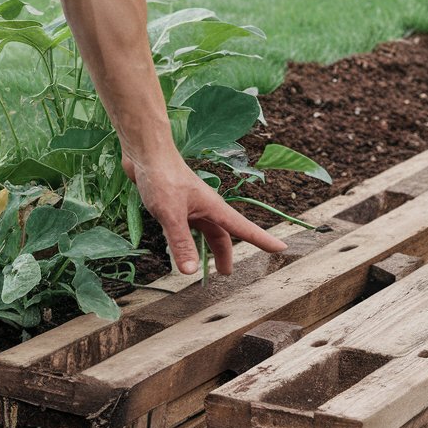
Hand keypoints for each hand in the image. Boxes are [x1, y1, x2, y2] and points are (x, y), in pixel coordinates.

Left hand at [124, 152, 287, 275]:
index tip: (282, 247)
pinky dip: (189, 240)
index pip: (244, 228)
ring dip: (207, 248)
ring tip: (205, 265)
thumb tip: (191, 272)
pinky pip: (188, 227)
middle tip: (226, 273)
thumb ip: (182, 243)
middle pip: (222, 235)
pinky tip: (180, 244)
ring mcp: (191, 206)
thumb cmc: (162, 178)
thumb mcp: (172, 215)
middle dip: (225, 254)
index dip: (263, 240)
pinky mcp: (177, 204)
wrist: (146, 154)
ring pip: (205, 231)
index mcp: (214, 208)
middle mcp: (206, 208)